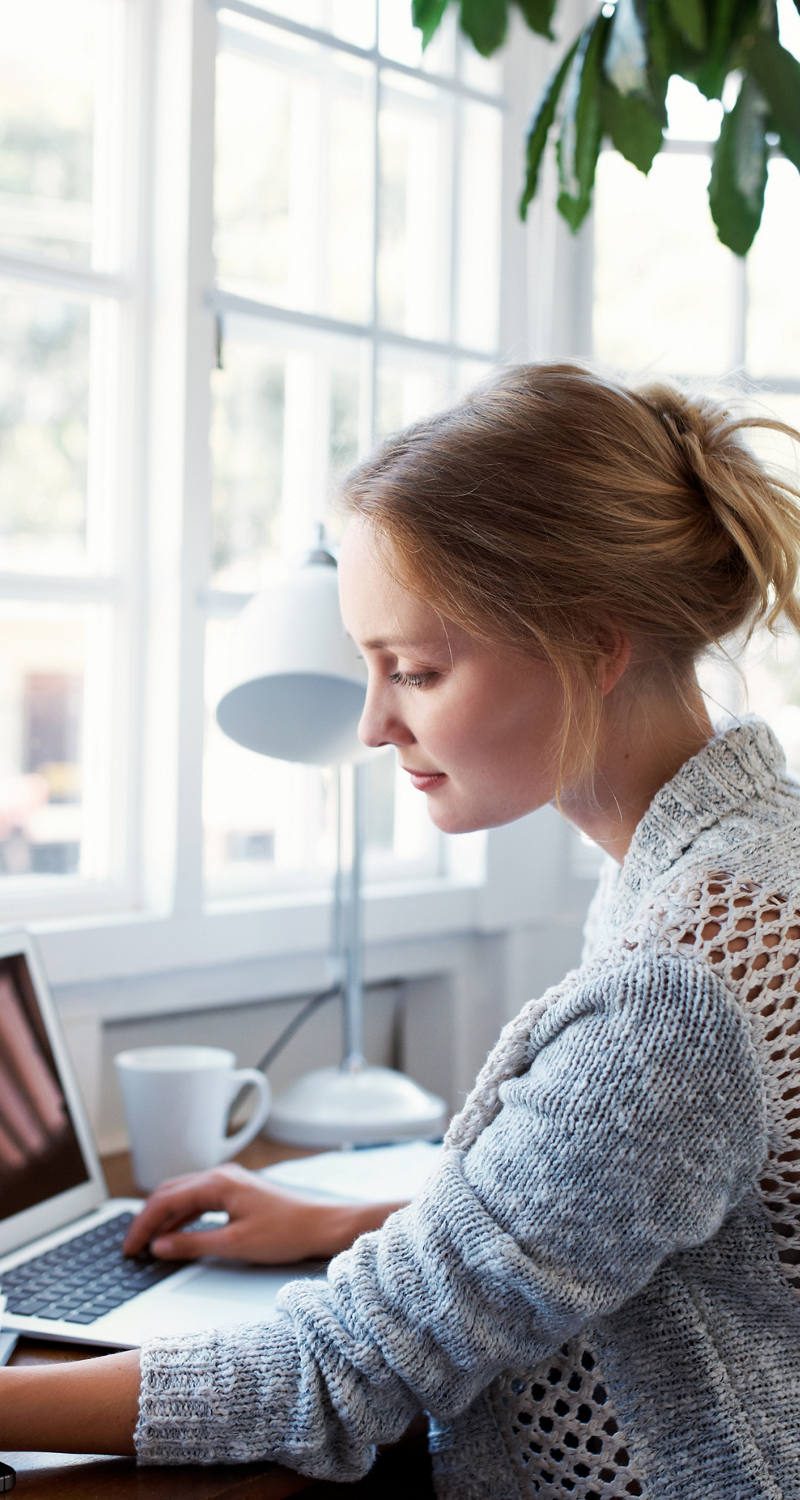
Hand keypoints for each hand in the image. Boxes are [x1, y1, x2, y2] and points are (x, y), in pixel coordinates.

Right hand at [122, 1162, 338, 1263]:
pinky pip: (200, 1201)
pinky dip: (182, 1217)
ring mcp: (230, 1182)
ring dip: (164, 1218)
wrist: (321, 1225)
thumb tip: (159, 1246)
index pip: (165, 1200)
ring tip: (148, 1243)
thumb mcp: (234, 1244)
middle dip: (148, 1219)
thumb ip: (192, 1244)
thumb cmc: (285, 1233)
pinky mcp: (237, 1192)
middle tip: (132, 1246)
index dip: (142, 1224)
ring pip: (184, 1196)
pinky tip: (175, 1234)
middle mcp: (221, 1176)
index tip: (129, 1248)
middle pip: (170, 1193)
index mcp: (217, 1183)